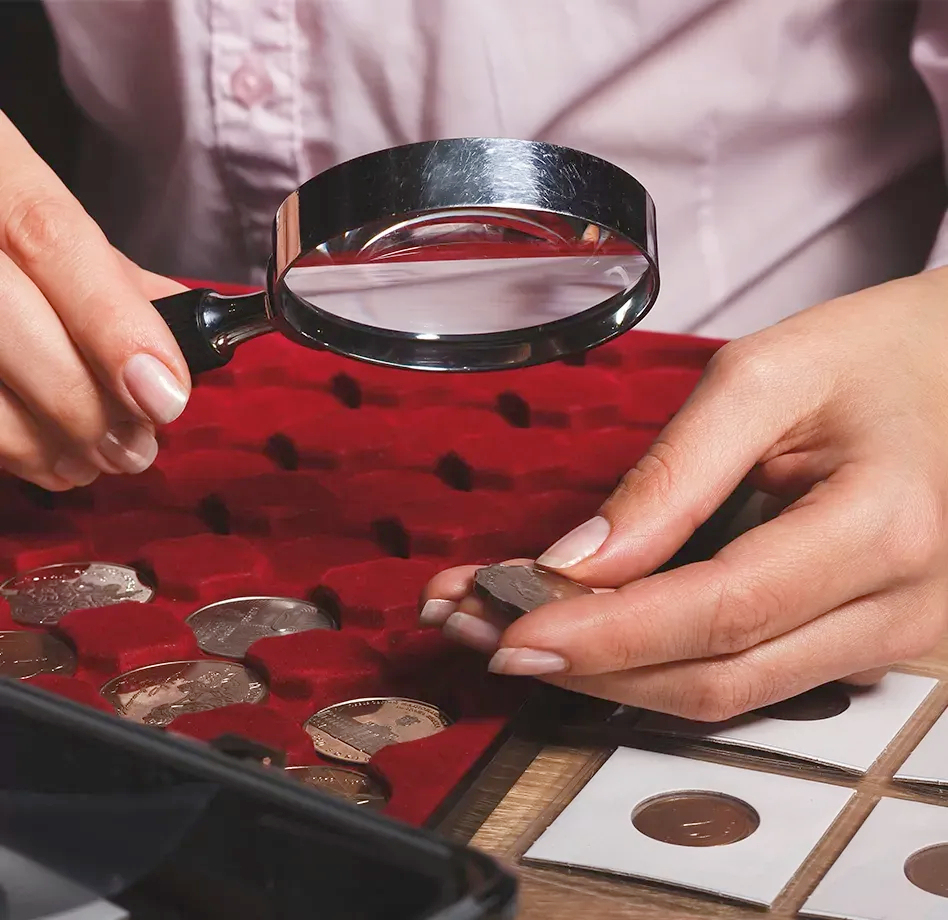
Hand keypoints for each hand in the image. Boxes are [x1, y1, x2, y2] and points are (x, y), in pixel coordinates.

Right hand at [0, 112, 189, 490]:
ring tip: (89, 462)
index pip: (52, 236)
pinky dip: (1, 448)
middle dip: (80, 400)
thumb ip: (108, 273)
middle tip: (134, 449)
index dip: (113, 324)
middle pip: (5, 314)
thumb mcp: (38, 218)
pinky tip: (38, 458)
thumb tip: (189, 325)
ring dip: (37, 441)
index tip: (164, 395)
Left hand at [420, 268, 947, 718]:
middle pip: (714, 676)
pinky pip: (746, 677)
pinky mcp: (862, 645)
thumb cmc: (880, 355)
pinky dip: (654, 662)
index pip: (720, 609)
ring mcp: (889, 641)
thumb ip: (672, 473)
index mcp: (883, 526)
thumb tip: (577, 561)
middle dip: (581, 664)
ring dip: (606, 673)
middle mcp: (898, 608)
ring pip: (725, 694)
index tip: (508, 629)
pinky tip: (586, 631)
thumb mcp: (766, 378)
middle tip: (476, 628)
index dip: (605, 632)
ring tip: (504, 628)